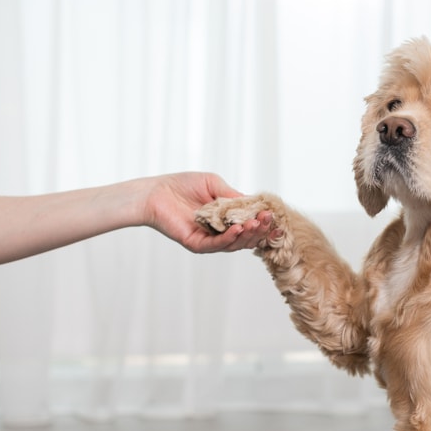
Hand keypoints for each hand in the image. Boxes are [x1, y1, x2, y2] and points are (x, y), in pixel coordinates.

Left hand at [142, 172, 270, 252]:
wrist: (155, 191)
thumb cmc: (182, 185)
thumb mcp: (214, 185)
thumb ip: (234, 196)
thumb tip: (256, 205)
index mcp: (225, 219)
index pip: (250, 225)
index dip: (264, 224)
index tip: (275, 218)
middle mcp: (219, 232)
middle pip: (246, 237)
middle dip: (260, 229)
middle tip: (268, 219)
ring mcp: (209, 240)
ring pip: (235, 244)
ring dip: (248, 234)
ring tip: (256, 224)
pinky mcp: (196, 244)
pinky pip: (216, 245)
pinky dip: (229, 238)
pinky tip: (238, 230)